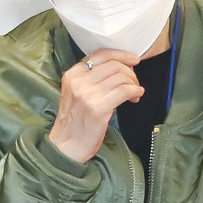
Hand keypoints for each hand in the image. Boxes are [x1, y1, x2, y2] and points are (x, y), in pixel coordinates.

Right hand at [47, 49, 142, 164]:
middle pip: (114, 65)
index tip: (133, 60)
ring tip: (134, 93)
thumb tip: (118, 68)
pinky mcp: (99, 108)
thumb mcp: (74, 93)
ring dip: (134, 83)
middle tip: (134, 82)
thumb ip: (89, 79)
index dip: (121, 55)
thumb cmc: (74, 123)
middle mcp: (78, 82)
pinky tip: (136, 96)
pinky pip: (124, 91)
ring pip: (121, 77)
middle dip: (130, 72)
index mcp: (72, 75)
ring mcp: (88, 95)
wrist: (66, 147)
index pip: (100, 54)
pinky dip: (135, 91)